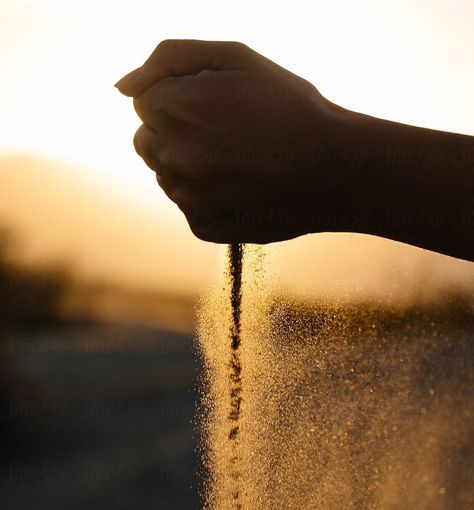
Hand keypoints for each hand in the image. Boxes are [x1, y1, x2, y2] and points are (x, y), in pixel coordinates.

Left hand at [115, 39, 345, 242]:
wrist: (334, 168)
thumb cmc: (289, 106)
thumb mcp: (235, 57)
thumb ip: (169, 57)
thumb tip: (123, 87)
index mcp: (173, 106)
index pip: (145, 100)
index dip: (182, 98)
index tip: (218, 105)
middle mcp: (170, 154)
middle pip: (147, 140)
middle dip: (176, 132)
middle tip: (226, 133)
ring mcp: (186, 195)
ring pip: (166, 175)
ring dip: (190, 166)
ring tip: (237, 161)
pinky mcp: (201, 225)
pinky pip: (189, 206)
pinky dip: (207, 198)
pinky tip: (241, 188)